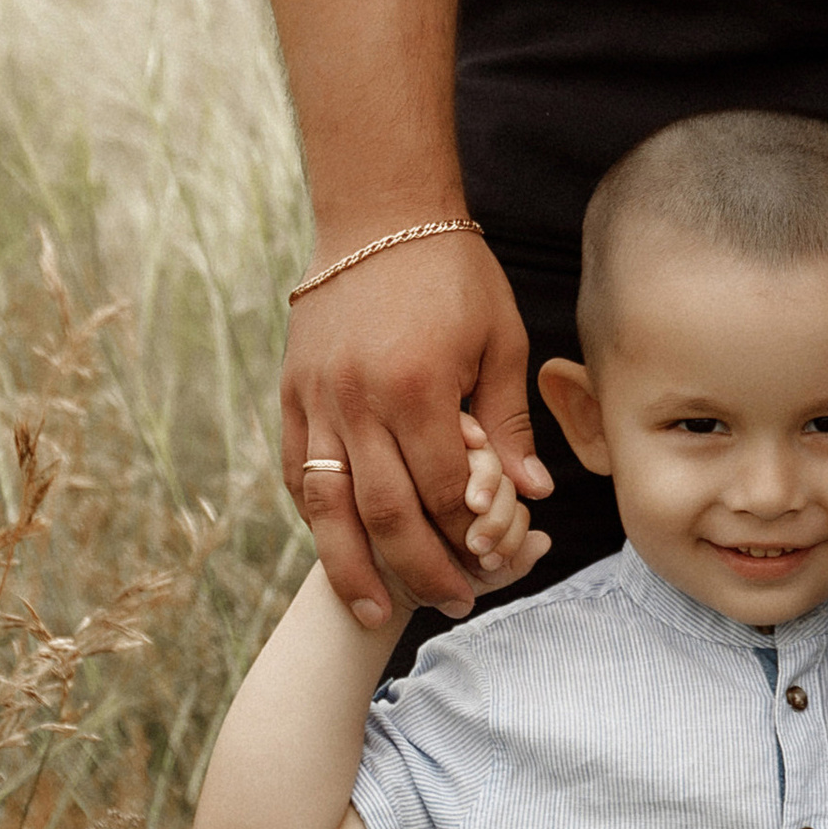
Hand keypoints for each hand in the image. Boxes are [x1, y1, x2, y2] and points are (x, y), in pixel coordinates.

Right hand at [283, 229, 549, 625]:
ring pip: (329, 508)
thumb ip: (509, 423)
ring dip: (354, 568)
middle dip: (421, 570)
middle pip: (386, 513)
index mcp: (418, 386)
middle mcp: (359, 400)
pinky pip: (299, 473)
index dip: (467, 535)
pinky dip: (316, 517)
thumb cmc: (455, 274)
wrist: (380, 215)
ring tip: (376, 612)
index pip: (443, 489)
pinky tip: (337, 548)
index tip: (491, 566)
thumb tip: (534, 494)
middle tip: (452, 605)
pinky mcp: (292, 394)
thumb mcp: (499, 340)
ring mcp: (317, 400)